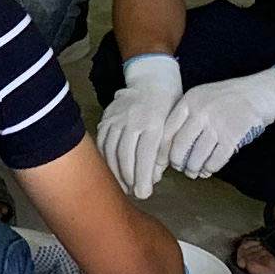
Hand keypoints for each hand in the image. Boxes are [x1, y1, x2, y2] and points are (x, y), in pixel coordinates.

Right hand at [98, 54, 185, 196]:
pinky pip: (102, 141)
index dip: (142, 177)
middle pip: (125, 155)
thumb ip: (163, 153)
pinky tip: (110, 169)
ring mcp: (116, 118)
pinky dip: (105, 158)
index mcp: (153, 122)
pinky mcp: (106, 117)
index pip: (145, 155)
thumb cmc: (168, 106)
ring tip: (123, 185)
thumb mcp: (173, 128)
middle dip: (128, 178)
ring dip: (115, 171)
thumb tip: (152, 178)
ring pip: (110, 150)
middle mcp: (132, 120)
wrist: (151, 79)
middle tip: (133, 193)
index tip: (143, 193)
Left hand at [170, 65, 274, 176]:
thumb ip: (186, 115)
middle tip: (179, 168)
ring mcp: (217, 124)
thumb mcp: (202, 96)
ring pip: (196, 157)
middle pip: (179, 146)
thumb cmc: (229, 97)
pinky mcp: (233, 136)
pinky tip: (208, 170)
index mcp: (189, 101)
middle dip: (177, 163)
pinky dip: (210, 168)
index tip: (160, 162)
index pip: (167, 130)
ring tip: (193, 172)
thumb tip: (168, 144)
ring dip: (193, 169)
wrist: (260, 92)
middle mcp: (200, 112)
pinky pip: (215, 160)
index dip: (161, 150)